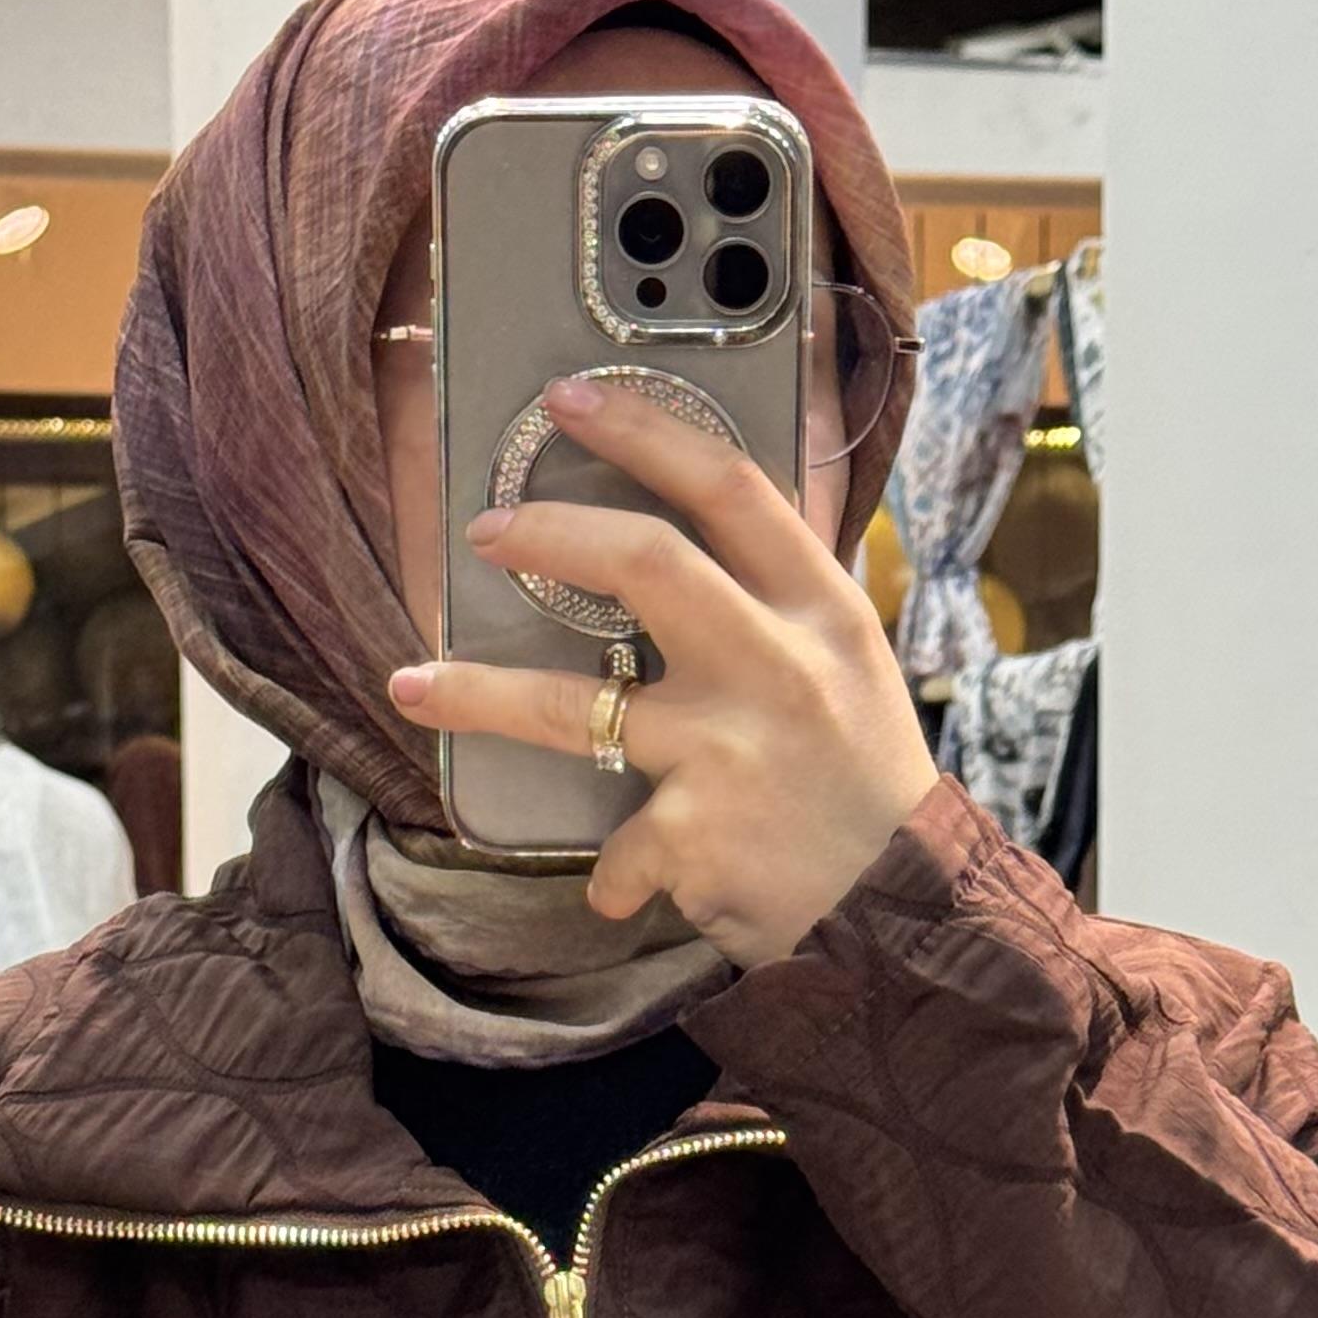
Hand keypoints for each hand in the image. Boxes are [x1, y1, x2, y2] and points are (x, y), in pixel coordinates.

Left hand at [386, 373, 937, 971]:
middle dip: (548, 534)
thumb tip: (680, 545)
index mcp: (822, 610)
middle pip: (644, 562)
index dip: (642, 430)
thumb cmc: (867, 789)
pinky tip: (642, 885)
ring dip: (478, 694)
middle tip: (485, 533)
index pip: (729, 487)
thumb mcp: (850, 670)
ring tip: (413, 685)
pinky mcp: (693, 836)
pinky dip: (618, 874)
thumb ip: (778, 609)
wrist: (904, 917)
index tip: (569, 401)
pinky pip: (616, 849)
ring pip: (571, 708)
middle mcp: (778, 665)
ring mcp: (730, 751)